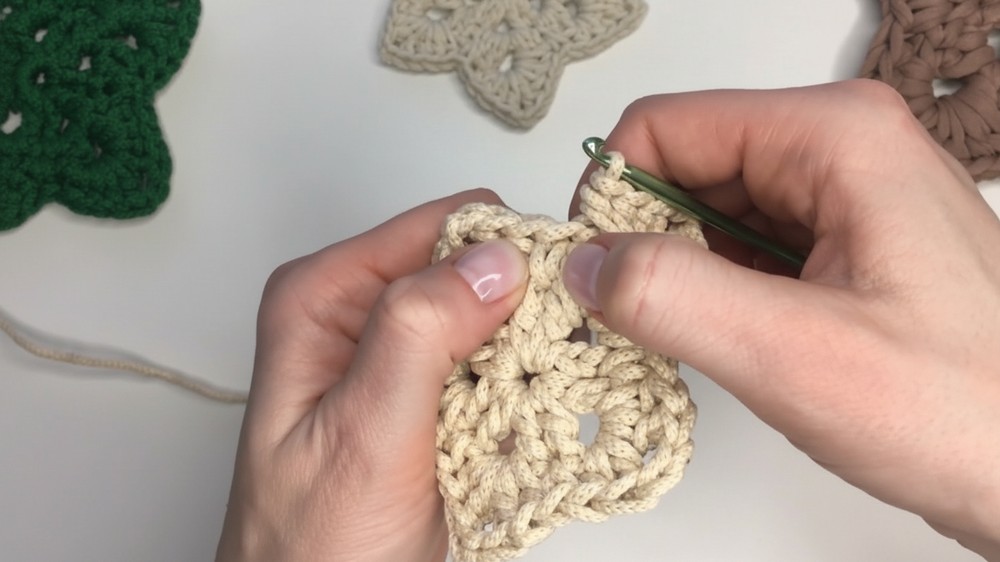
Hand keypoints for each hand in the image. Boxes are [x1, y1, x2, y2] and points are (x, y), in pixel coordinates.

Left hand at [216, 190, 527, 560]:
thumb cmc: (312, 547)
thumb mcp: (363, 435)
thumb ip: (420, 336)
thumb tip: (494, 258)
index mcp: (325, 297)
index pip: (439, 227)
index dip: (506, 252)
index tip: (556, 299)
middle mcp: (359, 311)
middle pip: (472, 265)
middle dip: (522, 307)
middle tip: (547, 363)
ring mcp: (398, 352)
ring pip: (494, 315)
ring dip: (529, 351)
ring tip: (532, 400)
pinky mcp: (429, 391)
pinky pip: (495, 361)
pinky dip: (523, 384)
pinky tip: (525, 418)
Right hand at [562, 80, 999, 558]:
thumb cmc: (973, 410)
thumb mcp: (798, 355)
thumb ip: (674, 297)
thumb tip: (585, 263)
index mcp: (835, 138)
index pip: (663, 128)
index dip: (612, 197)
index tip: (593, 271)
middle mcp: (841, 151)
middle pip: (684, 165)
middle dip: (644, 239)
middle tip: (634, 318)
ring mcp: (843, 199)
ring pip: (708, 210)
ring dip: (678, 271)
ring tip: (689, 339)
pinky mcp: (841, 246)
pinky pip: (743, 247)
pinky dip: (714, 290)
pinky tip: (724, 340)